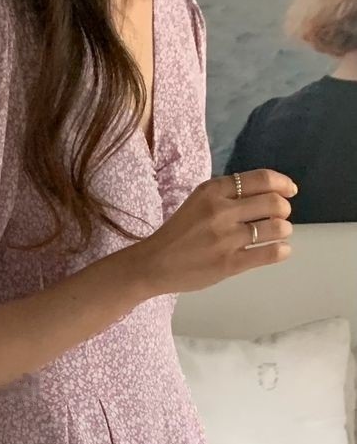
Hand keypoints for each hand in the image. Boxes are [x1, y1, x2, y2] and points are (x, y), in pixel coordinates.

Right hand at [133, 168, 295, 294]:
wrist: (152, 264)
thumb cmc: (177, 233)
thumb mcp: (198, 202)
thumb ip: (227, 195)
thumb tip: (269, 194)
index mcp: (212, 191)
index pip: (261, 179)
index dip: (283, 184)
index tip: (290, 191)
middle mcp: (220, 211)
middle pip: (273, 202)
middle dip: (283, 209)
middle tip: (280, 216)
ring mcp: (225, 239)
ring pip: (276, 228)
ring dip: (283, 230)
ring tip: (278, 234)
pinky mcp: (228, 263)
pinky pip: (269, 254)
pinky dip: (281, 250)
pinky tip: (280, 250)